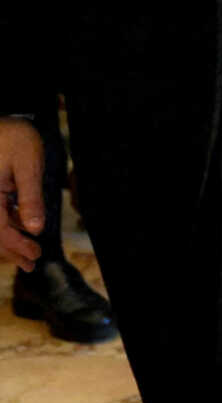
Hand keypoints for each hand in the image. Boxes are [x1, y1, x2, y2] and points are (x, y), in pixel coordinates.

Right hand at [0, 119, 42, 268]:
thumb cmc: (13, 137)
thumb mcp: (28, 165)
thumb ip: (30, 197)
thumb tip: (35, 229)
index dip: (17, 247)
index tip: (34, 258)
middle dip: (11, 250)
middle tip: (30, 265)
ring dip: (8, 239)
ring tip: (26, 253)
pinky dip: (6, 223)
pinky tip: (20, 228)